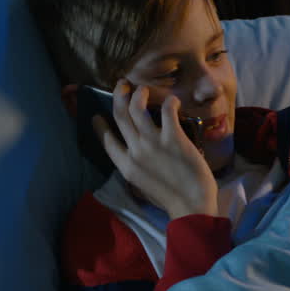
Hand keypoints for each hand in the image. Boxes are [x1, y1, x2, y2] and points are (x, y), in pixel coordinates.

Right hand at [94, 81, 219, 219]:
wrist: (191, 205)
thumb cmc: (169, 197)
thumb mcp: (141, 184)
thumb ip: (134, 166)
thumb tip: (132, 152)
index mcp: (125, 165)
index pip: (105, 140)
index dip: (99, 125)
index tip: (98, 115)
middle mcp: (135, 151)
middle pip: (120, 115)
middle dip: (118, 95)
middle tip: (122, 85)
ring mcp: (153, 143)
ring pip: (137, 108)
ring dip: (139, 94)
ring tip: (144, 89)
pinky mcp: (173, 138)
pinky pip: (167, 111)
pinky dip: (169, 102)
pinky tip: (173, 101)